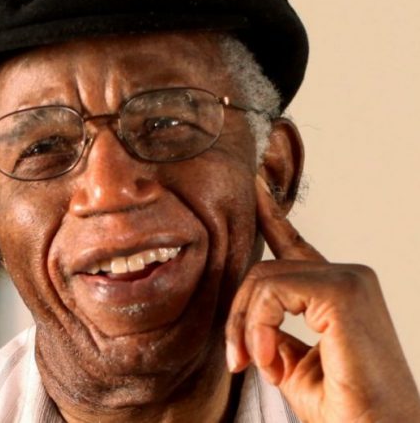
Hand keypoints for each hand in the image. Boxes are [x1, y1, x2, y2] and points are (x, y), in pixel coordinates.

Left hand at [225, 177, 419, 421]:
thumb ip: (272, 331)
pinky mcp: (343, 291)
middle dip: (239, 314)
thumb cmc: (342, 408)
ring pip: (264, 278)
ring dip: (246, 324)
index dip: (272, 214)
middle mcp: (346, 276)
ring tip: (254, 363)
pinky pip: (273, 291)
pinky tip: (267, 359)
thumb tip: (253, 318)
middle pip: (264, 270)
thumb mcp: (291, 363)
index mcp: (334, 290)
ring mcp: (347, 279)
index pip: (295, 244)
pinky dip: (258, 325)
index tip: (255, 184)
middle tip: (237, 359)